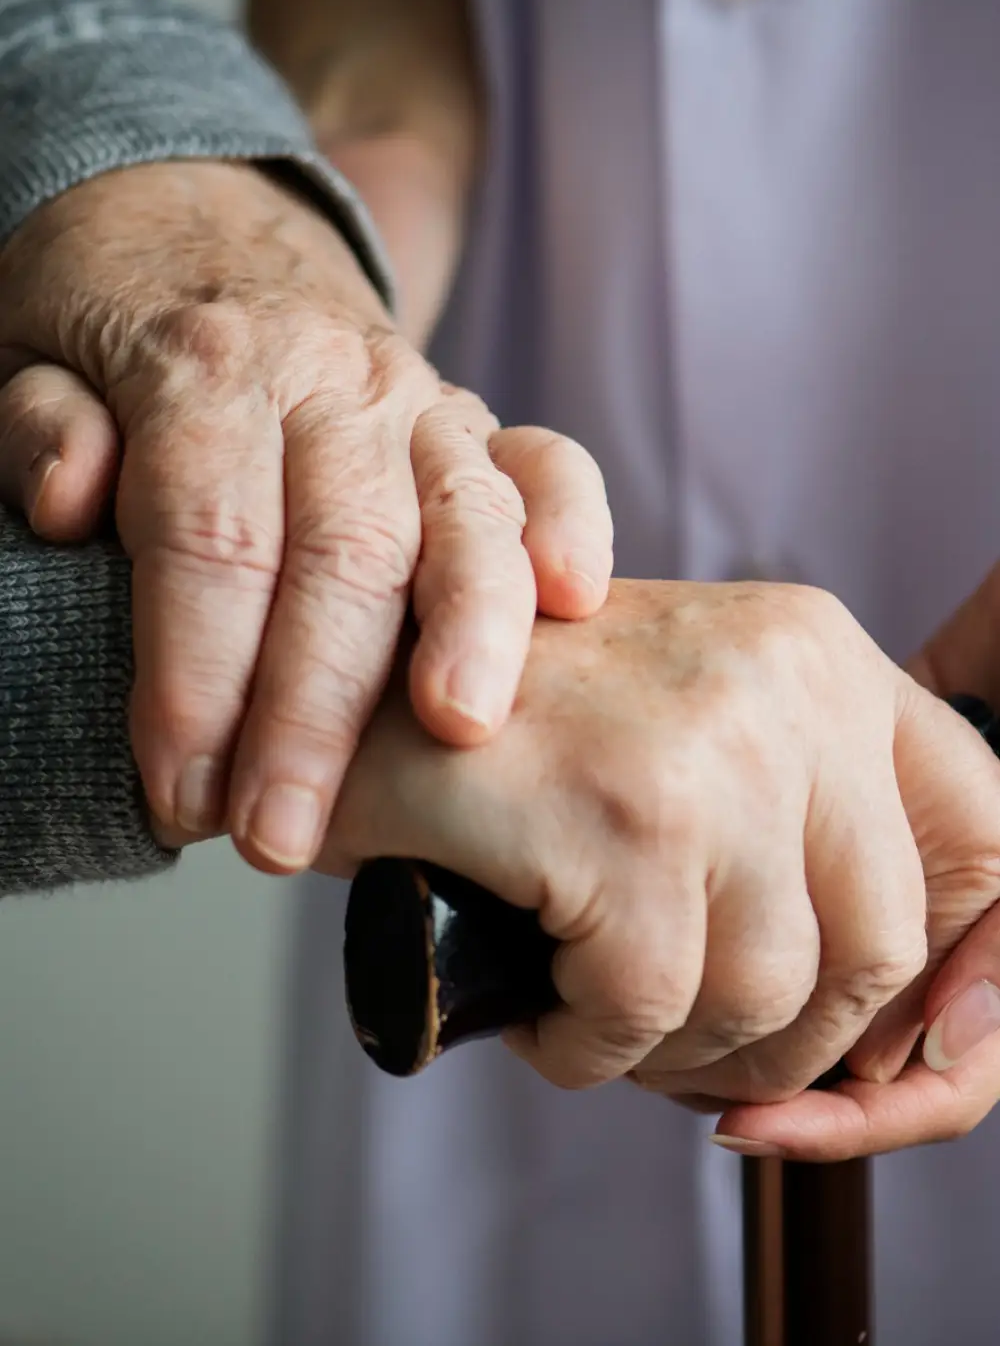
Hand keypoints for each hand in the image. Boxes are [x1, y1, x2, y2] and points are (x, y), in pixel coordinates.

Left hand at [0, 160, 611, 868]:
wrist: (201, 218)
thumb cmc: (109, 314)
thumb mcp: (24, 351)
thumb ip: (36, 424)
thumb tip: (74, 499)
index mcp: (205, 362)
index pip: (210, 538)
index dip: (195, 677)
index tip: (178, 792)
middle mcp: (329, 376)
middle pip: (342, 552)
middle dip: (314, 708)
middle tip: (281, 836)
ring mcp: (416, 397)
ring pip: (460, 518)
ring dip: (467, 633)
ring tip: (455, 736)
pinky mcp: (471, 419)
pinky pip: (544, 464)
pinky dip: (570, 524)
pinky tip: (574, 600)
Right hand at [321, 579, 999, 1092]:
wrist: (342, 679)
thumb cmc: (517, 731)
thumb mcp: (694, 731)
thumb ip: (809, 821)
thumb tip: (915, 1009)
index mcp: (821, 652)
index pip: (984, 835)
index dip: (958, 969)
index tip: (888, 1043)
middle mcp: (788, 681)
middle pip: (877, 947)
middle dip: (787, 1041)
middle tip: (690, 1046)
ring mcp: (708, 746)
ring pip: (764, 995)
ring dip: (676, 1049)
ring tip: (600, 1018)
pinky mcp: (619, 817)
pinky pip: (644, 1011)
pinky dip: (591, 1050)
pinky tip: (547, 1017)